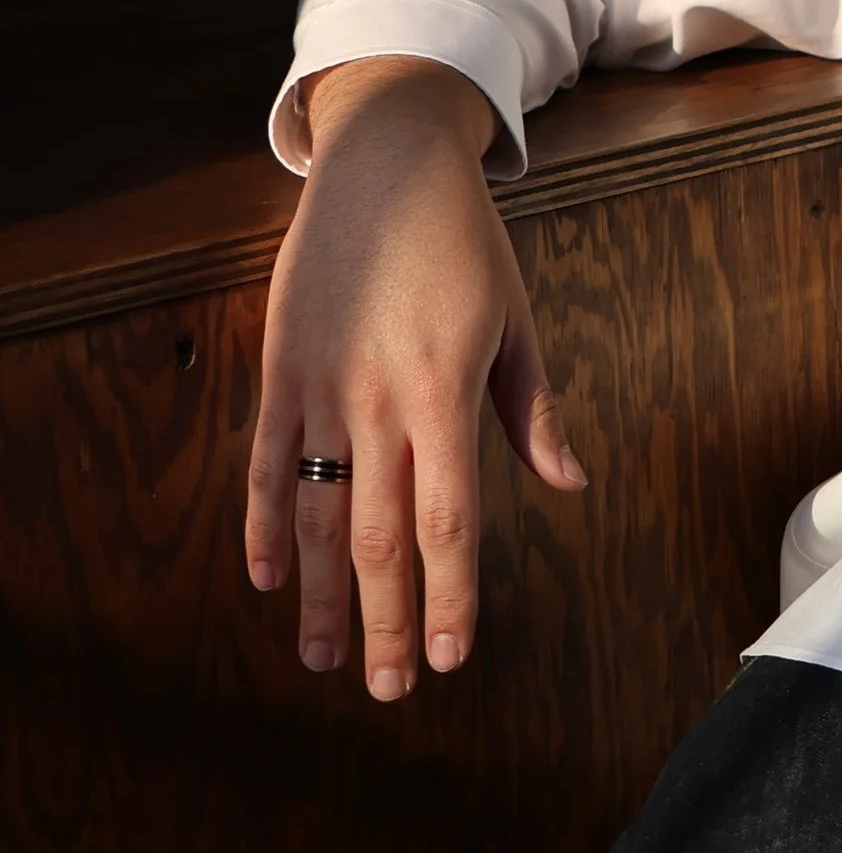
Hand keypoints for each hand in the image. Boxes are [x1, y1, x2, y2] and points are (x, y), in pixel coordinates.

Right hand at [246, 58, 586, 699]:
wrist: (384, 162)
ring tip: (323, 658)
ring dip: (320, 594)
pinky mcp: (280, 368)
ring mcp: (320, 386)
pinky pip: (263, 461)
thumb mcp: (514, 321)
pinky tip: (265, 579)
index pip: (450, 523)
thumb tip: (569, 484)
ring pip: (314, 512)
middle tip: (386, 690)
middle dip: (385, 620)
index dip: (448, 598)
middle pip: (380, 537)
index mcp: (446, 394)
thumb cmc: (462, 242)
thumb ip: (532, 411)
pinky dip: (260, 524)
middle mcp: (378, 401)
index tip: (448, 659)